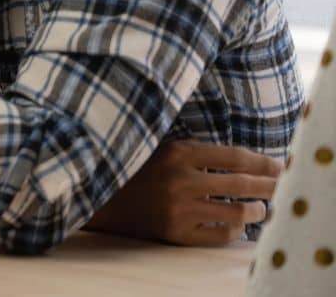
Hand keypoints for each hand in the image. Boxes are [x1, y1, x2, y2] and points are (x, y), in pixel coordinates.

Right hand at [87, 140, 279, 245]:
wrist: (100, 199)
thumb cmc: (137, 169)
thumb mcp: (162, 149)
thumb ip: (197, 152)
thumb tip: (246, 160)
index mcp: (177, 154)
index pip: (234, 157)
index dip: (262, 162)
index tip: (279, 165)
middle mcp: (180, 181)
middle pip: (241, 184)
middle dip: (269, 185)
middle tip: (283, 186)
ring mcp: (179, 210)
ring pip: (235, 212)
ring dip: (256, 210)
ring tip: (261, 208)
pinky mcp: (176, 233)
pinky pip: (219, 235)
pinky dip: (234, 230)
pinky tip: (238, 225)